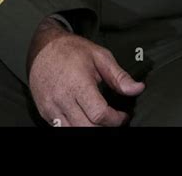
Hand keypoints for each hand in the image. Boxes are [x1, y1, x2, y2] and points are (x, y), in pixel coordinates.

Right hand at [28, 18, 144, 126]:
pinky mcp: (45, 113)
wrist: (42, 48)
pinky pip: (62, 130)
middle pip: (88, 128)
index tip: (123, 116)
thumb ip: (119, 76)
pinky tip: (83, 118)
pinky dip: (75, 128)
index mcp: (78, 83)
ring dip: (90, 129)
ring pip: (74, 132)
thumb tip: (138, 88)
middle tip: (113, 119)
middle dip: (105, 127)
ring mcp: (52, 108)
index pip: (100, 114)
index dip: (116, 120)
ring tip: (99, 120)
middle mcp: (63, 98)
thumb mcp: (99, 56)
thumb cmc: (72, 50)